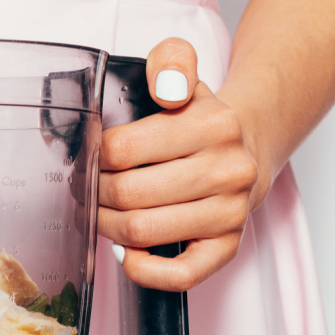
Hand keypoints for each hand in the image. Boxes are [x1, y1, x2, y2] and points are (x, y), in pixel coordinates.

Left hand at [98, 38, 263, 290]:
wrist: (249, 142)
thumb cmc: (200, 114)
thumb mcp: (184, 71)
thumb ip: (171, 61)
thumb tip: (168, 88)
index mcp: (213, 125)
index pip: (124, 148)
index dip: (94, 156)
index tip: (86, 156)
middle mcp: (228, 170)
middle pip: (129, 194)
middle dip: (95, 193)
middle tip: (84, 188)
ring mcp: (231, 212)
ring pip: (145, 232)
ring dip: (108, 226)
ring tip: (100, 212)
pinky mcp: (229, 245)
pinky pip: (183, 273)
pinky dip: (145, 270)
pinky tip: (127, 254)